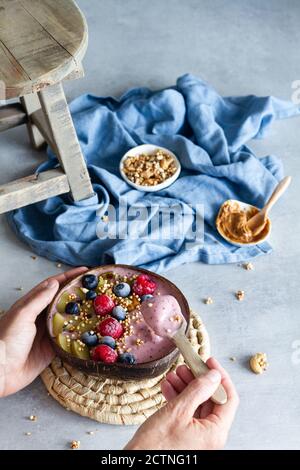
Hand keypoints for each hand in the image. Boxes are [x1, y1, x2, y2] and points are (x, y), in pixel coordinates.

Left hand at [0, 267, 87, 397]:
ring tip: (99, 306)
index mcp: (31, 304)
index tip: (85, 272)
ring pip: (68, 318)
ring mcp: (47, 332)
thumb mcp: (22, 315)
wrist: (0, 372)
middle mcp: (40, 316)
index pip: (53, 285)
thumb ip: (39, 299)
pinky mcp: (52, 348)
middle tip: (96, 288)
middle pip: (62, 300)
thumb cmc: (7, 340)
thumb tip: (55, 283)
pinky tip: (91, 329)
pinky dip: (79, 333)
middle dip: (78, 293)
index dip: (68, 277)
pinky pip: (69, 338)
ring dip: (81, 313)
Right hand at [125, 358, 238, 449]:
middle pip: (212, 400)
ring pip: (198, 405)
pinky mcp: (186, 436)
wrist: (136, 464)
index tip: (209, 362)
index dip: (220, 377)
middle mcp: (210, 436)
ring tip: (174, 375)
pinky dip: (179, 398)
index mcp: (215, 432)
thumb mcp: (177, 411)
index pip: (228, 398)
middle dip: (198, 380)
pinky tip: (169, 387)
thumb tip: (213, 376)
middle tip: (187, 366)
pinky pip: (188, 413)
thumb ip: (198, 390)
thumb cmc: (156, 447)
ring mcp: (198, 437)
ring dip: (186, 387)